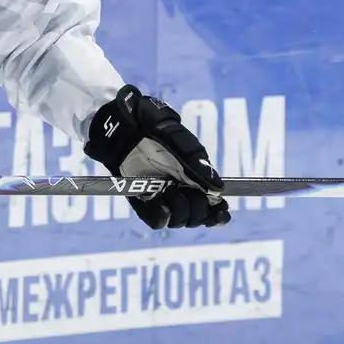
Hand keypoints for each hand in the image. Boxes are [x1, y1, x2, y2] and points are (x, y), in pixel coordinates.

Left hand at [84, 85, 230, 229]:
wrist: (122, 123)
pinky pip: (155, 219)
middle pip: (197, 216)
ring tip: (172, 189)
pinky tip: (164, 207)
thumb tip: (217, 188)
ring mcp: (161, 195)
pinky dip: (162, 216)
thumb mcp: (178, 139)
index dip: (218, 213)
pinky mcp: (141, 200)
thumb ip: (196, 163)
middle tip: (191, 192)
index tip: (220, 212)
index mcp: (194, 176)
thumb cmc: (152, 124)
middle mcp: (180, 189)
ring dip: (181, 209)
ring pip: (179, 220)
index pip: (212, 204)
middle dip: (199, 209)